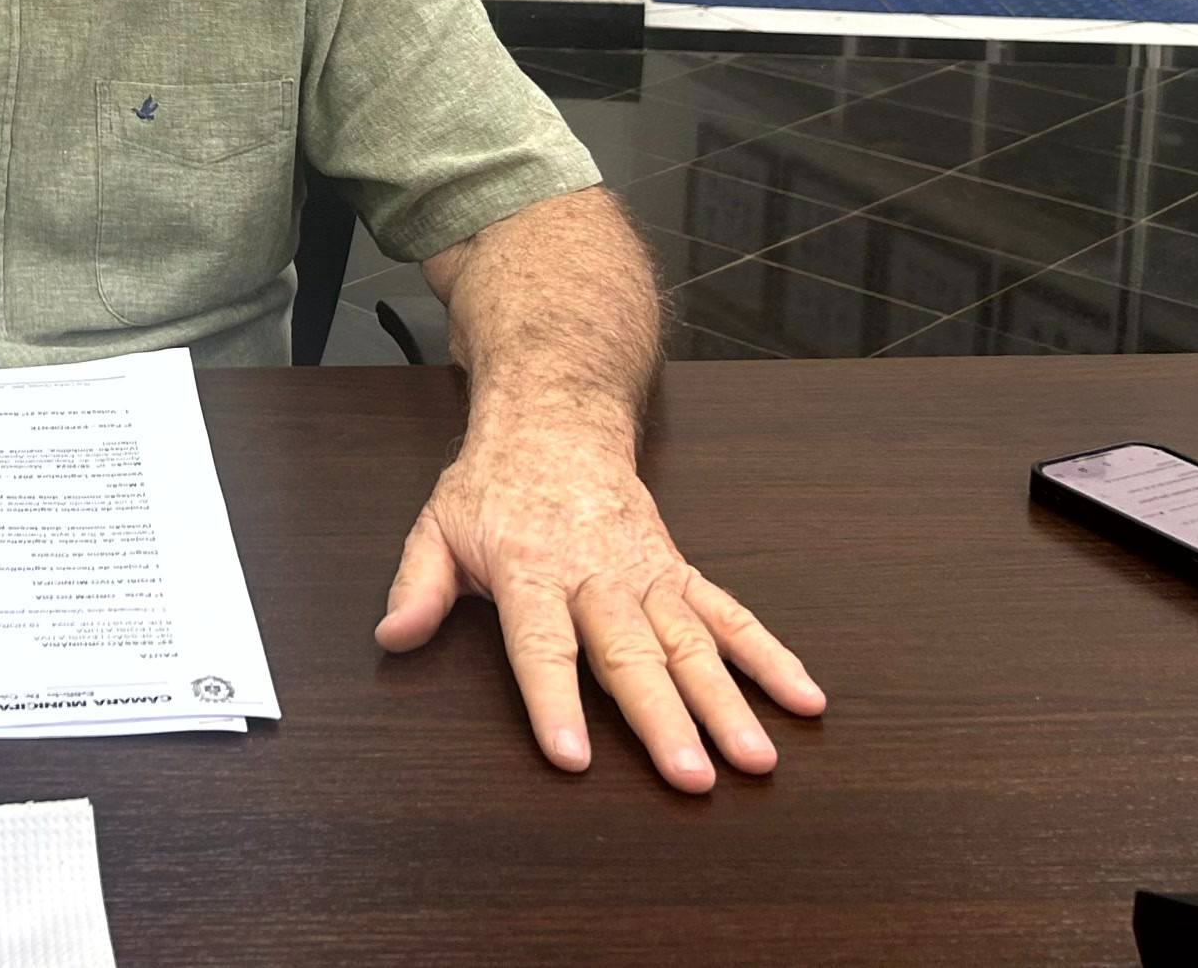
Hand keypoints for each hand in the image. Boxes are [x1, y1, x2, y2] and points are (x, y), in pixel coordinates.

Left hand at [374, 419, 824, 792]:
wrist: (557, 419)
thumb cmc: (492, 486)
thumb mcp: (436, 525)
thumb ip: (417, 584)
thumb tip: (391, 638)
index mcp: (529, 570)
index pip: (541, 644)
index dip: (554, 700)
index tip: (572, 758)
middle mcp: (596, 576)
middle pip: (631, 655)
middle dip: (664, 719)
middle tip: (694, 777)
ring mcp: (646, 574)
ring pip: (691, 643)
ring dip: (728, 701)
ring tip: (757, 759)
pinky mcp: (678, 571)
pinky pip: (730, 614)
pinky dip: (770, 655)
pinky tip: (806, 700)